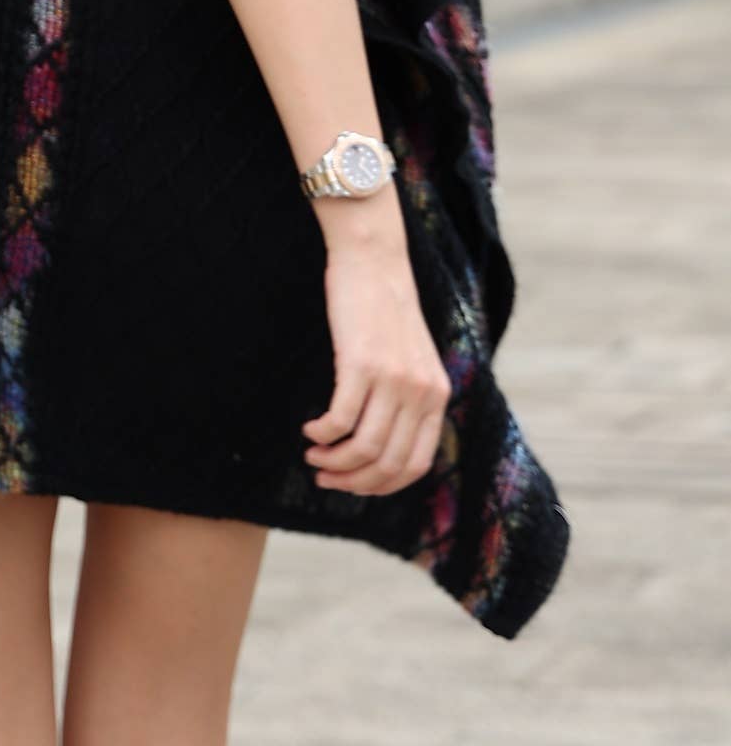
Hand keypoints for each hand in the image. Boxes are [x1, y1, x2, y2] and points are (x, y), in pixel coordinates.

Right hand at [302, 213, 450, 496]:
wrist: (374, 260)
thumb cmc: (383, 309)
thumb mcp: (412, 357)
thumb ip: (408, 396)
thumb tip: (382, 442)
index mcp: (437, 395)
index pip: (416, 465)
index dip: (381, 485)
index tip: (354, 485)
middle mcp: (421, 393)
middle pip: (388, 464)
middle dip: (353, 482)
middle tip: (325, 478)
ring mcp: (393, 379)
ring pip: (363, 448)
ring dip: (333, 463)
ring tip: (313, 456)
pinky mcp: (361, 364)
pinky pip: (340, 420)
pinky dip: (321, 434)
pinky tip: (309, 428)